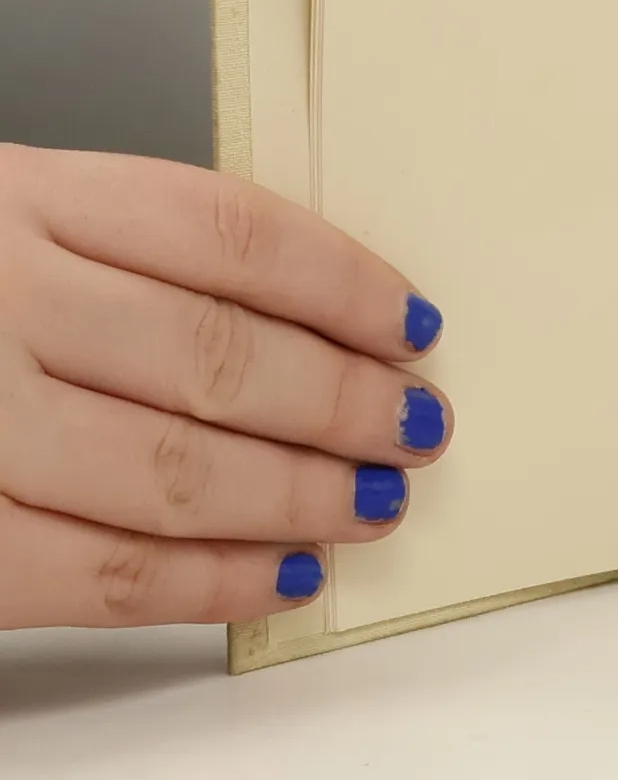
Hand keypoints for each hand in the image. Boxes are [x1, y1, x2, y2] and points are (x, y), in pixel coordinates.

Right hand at [0, 145, 450, 628]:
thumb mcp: (25, 215)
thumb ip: (145, 254)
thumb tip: (327, 319)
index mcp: (33, 197)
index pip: (230, 232)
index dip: (342, 284)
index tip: (413, 325)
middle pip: (215, 356)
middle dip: (341, 403)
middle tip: (417, 427)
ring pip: (169, 470)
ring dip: (296, 497)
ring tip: (372, 503)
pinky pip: (93, 573)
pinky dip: (206, 582)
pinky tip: (280, 573)